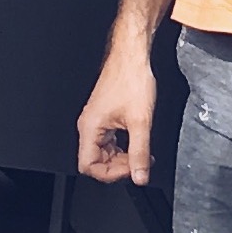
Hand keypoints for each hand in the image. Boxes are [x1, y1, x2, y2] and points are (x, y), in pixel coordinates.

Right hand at [78, 45, 155, 184]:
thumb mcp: (141, 121)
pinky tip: (137, 142)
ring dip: (122, 157)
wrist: (132, 56)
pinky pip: (109, 141)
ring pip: (103, 152)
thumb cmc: (131, 78)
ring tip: (142, 153)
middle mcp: (89, 125)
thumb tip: (140, 176)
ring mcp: (96, 121)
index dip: (111, 174)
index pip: (89, 166)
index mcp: (90, 127)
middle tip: (140, 163)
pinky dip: (123, 146)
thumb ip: (140, 152)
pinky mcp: (104, 117)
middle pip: (96, 161)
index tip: (131, 171)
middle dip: (119, 166)